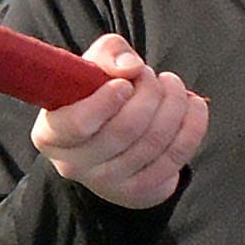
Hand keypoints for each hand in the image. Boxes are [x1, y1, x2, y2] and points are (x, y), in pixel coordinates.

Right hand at [32, 35, 208, 208]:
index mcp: (51, 134)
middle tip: (150, 75)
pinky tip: (193, 104)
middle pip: (124, 130)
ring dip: (173, 103)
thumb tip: (131, 68)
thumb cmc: (98, 95)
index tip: (125, 84)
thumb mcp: (93, 66)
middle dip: (149, 92)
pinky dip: (192, 124)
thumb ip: (108, 53)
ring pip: (153, 141)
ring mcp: (106, 183)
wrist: (113, 141)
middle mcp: (73, 164)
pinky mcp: (138, 191)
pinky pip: (176, 156)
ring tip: (171, 85)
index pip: (77, 124)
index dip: (105, 102)